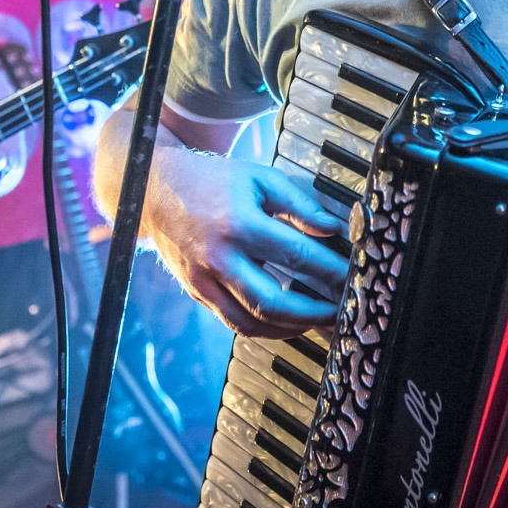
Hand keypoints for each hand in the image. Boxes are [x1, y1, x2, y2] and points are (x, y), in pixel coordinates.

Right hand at [143, 147, 348, 338]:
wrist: (157, 191)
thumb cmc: (214, 181)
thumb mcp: (260, 178)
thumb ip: (299, 204)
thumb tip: (332, 229)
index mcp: (239, 223)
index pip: (295, 254)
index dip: (329, 270)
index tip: (351, 276)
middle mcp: (219, 257)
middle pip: (271, 302)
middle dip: (312, 313)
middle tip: (338, 311)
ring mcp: (203, 279)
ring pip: (250, 322)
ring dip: (288, 329)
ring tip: (316, 321)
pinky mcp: (196, 292)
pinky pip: (233, 322)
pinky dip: (263, 328)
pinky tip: (285, 321)